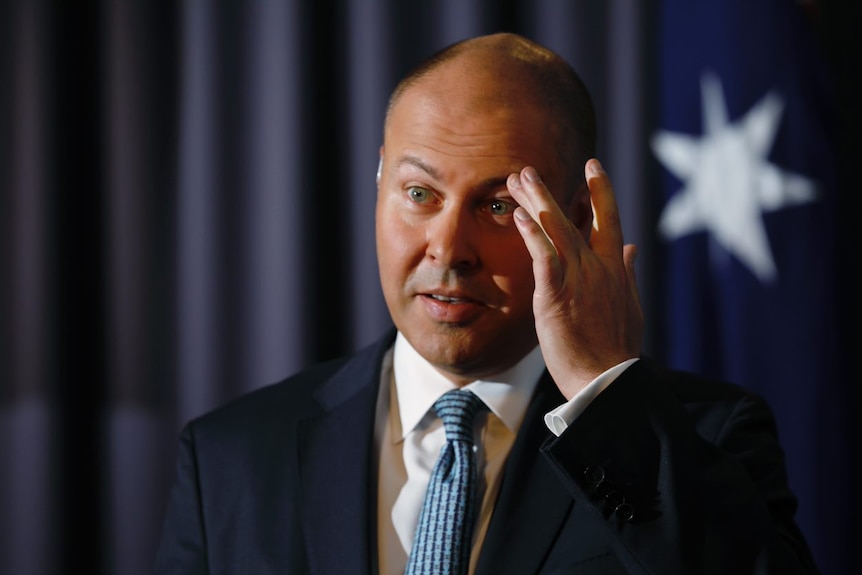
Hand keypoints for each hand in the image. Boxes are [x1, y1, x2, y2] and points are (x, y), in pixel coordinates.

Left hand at [508, 159, 642, 399]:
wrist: (606, 379)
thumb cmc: (615, 348)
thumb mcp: (629, 305)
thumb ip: (627, 272)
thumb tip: (631, 247)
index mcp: (615, 268)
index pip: (610, 218)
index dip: (601, 189)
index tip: (592, 164)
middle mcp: (598, 266)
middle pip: (571, 218)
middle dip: (548, 191)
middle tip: (527, 169)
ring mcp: (578, 278)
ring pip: (555, 230)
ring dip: (535, 202)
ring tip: (517, 179)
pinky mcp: (557, 295)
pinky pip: (543, 257)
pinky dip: (532, 234)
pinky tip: (519, 215)